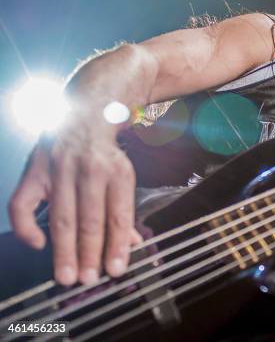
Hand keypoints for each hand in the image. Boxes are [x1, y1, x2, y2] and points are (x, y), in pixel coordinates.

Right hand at [9, 120, 140, 285]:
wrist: (84, 117)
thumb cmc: (106, 155)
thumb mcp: (124, 177)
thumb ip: (124, 212)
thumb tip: (130, 246)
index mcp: (116, 172)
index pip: (117, 215)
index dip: (117, 244)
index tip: (116, 269)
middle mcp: (87, 170)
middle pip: (88, 219)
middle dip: (88, 253)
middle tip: (87, 280)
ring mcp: (58, 170)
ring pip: (60, 217)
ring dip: (63, 250)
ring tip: (67, 276)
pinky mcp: (34, 171)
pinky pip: (21, 204)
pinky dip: (26, 227)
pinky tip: (38, 245)